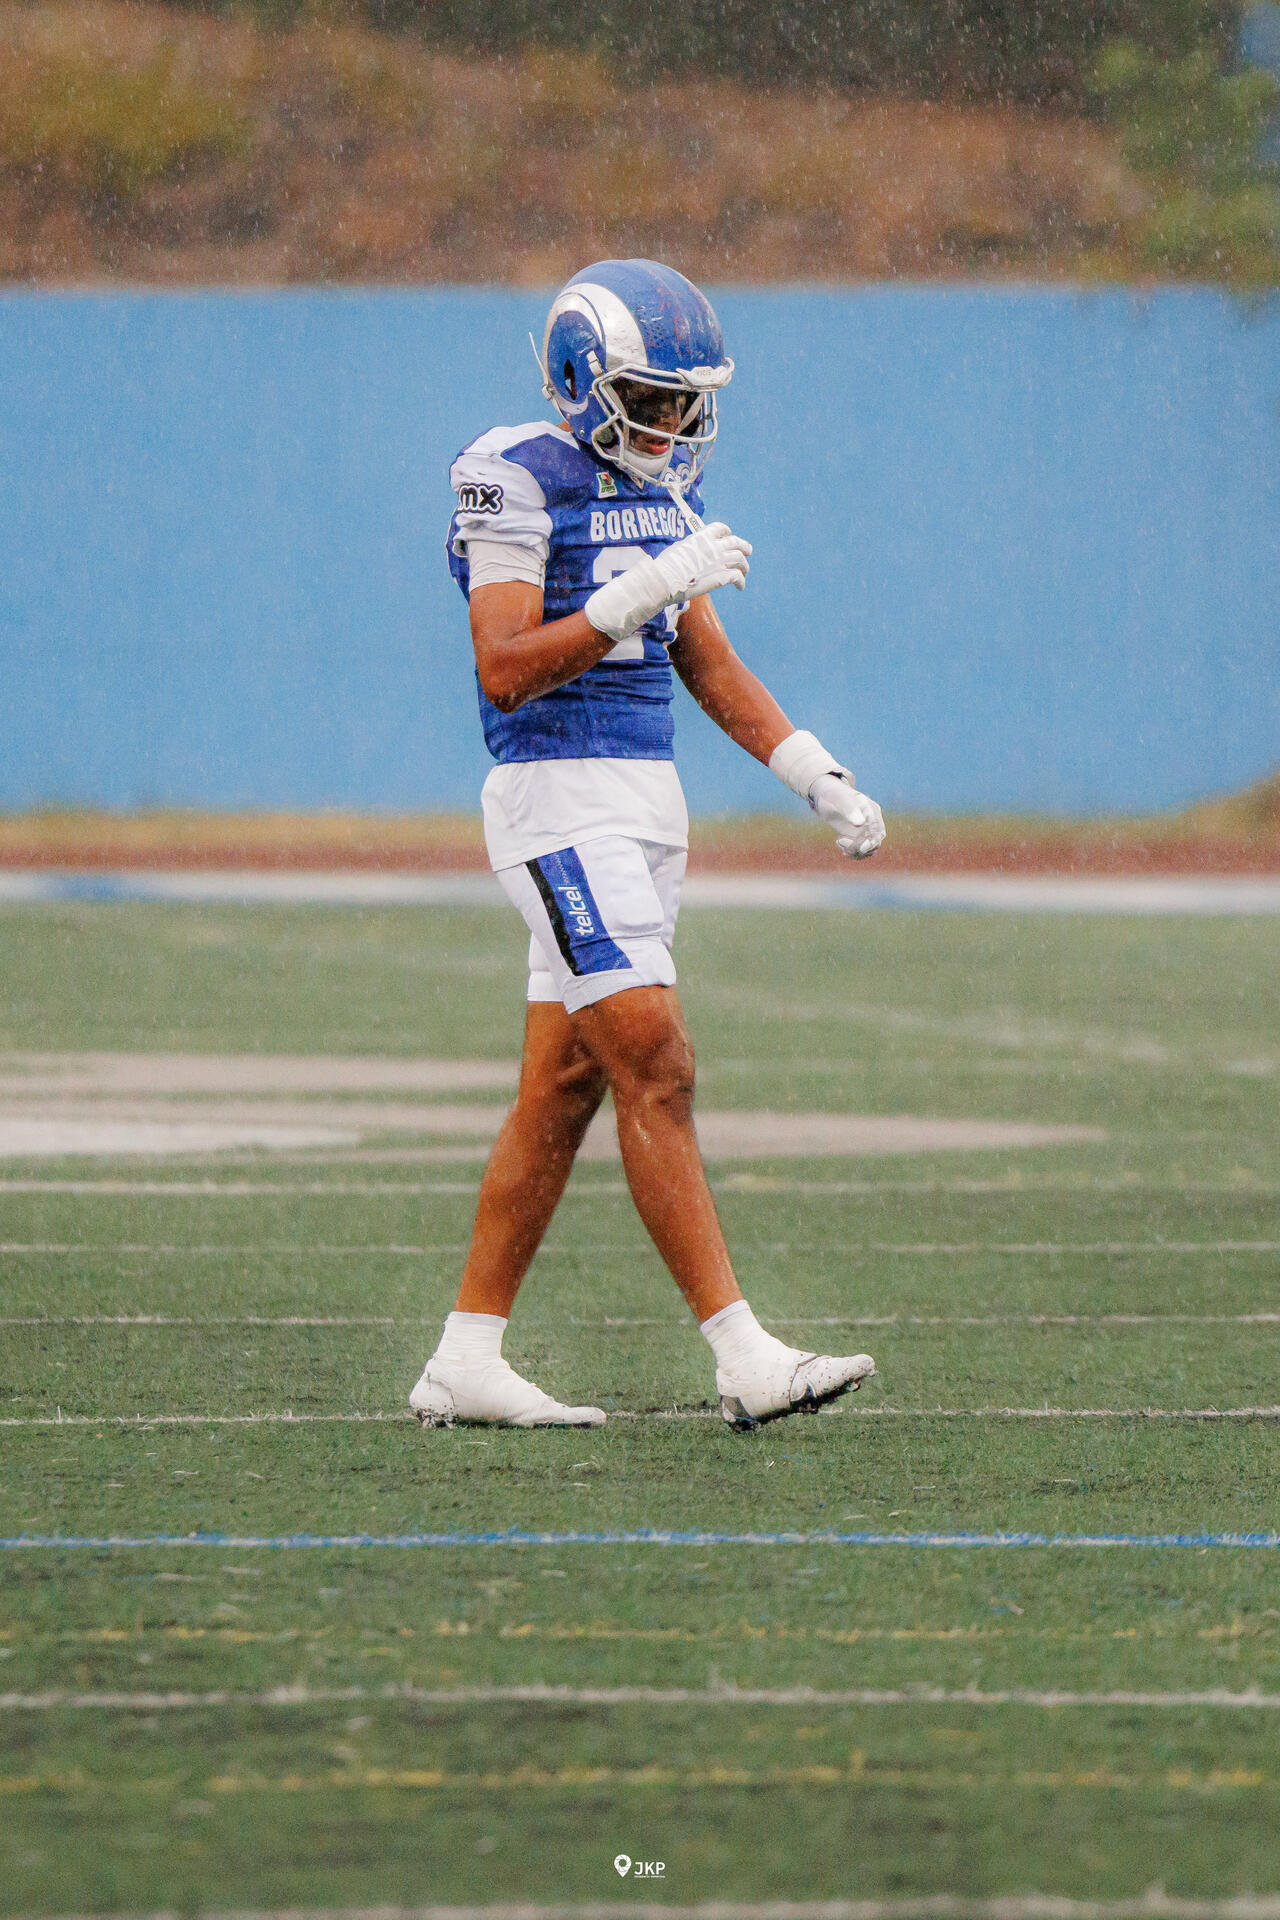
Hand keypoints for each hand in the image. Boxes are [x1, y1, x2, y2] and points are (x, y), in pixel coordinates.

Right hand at [584, 522, 750, 643]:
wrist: (664, 581)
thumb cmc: (665, 567)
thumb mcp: (677, 549)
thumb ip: (690, 547)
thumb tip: (690, 550)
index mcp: (702, 537)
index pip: (720, 529)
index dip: (727, 532)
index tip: (729, 536)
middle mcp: (714, 546)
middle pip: (736, 543)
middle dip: (744, 547)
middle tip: (748, 552)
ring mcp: (719, 561)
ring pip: (740, 560)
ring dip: (744, 566)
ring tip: (744, 573)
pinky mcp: (722, 577)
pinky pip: (737, 577)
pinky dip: (741, 582)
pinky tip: (740, 587)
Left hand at [809, 772, 885, 858]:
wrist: (825, 795)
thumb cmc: (833, 794)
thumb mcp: (839, 799)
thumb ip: (850, 809)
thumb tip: (860, 823)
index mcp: (871, 810)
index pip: (878, 829)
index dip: (873, 840)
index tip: (862, 848)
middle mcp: (871, 821)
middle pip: (875, 841)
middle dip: (862, 848)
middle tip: (843, 843)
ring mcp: (864, 830)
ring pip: (868, 849)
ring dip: (855, 851)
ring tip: (839, 841)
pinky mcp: (856, 836)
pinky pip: (859, 850)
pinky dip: (851, 852)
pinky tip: (839, 843)